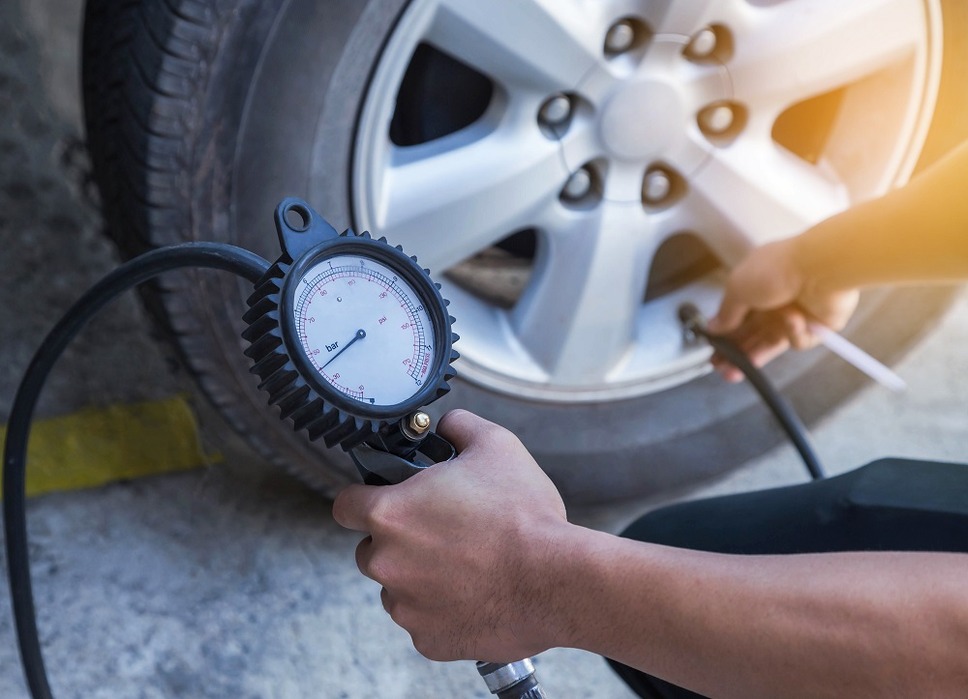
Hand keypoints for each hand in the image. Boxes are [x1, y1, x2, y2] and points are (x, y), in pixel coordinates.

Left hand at [331, 409, 570, 662]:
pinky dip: (442, 610)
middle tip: (442, 531)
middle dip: (398, 540)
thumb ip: (460, 426)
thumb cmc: (524, 515)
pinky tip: (476, 594)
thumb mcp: (496, 445)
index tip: (383, 499)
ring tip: (466, 565)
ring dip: (418, 577)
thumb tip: (448, 425)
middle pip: (371, 549)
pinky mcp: (428, 640)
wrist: (558, 581)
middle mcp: (386, 563)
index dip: (363, 498)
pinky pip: (423, 621)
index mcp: (390, 514)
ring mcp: (405, 606)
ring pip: (397, 587)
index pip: (344, 505)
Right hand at [707, 239, 858, 381]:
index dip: (724, 337)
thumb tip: (713, 327)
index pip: (735, 319)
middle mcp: (773, 303)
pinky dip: (793, 333)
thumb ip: (726, 313)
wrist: (821, 268)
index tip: (713, 352)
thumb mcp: (738, 288)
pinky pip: (797, 341)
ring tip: (740, 369)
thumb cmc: (777, 269)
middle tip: (723, 368)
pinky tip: (794, 320)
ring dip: (756, 355)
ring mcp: (794, 315)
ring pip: (771, 343)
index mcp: (753, 289)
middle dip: (736, 353)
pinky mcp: (815, 327)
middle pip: (751, 335)